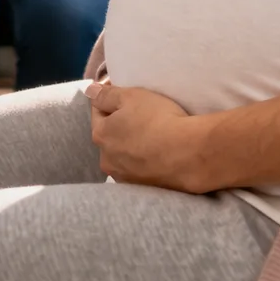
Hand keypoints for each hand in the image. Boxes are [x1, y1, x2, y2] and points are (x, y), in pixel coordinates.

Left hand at [86, 81, 206, 190]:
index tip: (128, 93)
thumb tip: (89, 91)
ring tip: (152, 136)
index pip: (98, 110)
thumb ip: (106, 94)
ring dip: (131, 145)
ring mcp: (124, 177)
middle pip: (110, 135)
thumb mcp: (131, 96)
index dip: (111, 98)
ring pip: (124, 155)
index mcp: (100, 135)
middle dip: (120, 124)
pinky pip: (139, 170)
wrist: (190, 154)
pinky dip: (144, 161)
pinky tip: (159, 154)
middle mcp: (106, 160)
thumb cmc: (159, 119)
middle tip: (142, 114)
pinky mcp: (142, 189)